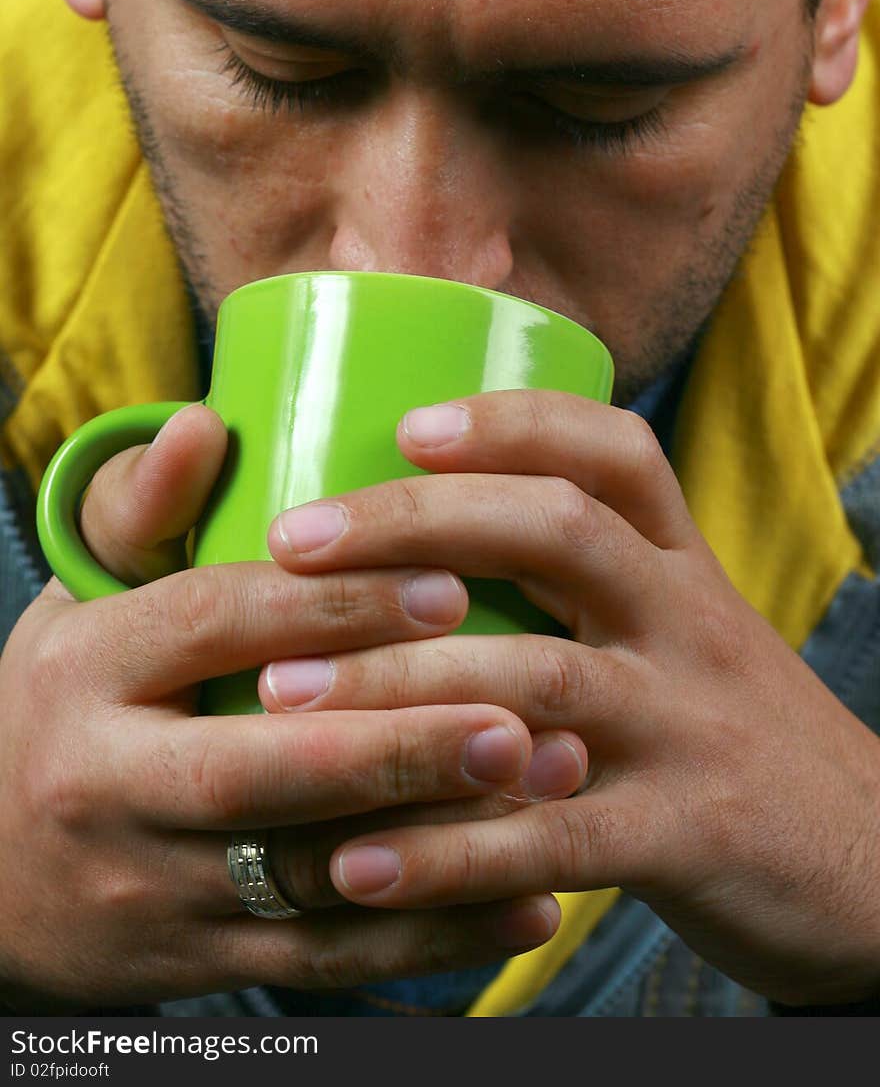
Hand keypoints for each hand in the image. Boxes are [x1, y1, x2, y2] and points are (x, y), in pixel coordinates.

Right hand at [0, 405, 583, 1010]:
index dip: (333, 605)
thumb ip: (139, 510)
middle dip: (399, 747)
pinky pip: (322, 961)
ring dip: (440, 847)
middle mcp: (109, 784)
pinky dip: (430, 942)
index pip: (214, 623)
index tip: (450, 585)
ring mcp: (149, 888)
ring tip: (547, 795)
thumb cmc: (63, 705)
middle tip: (520, 721)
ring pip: (306, 879)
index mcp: (89, 668)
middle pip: (263, 770)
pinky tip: (525, 907)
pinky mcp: (191, 966)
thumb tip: (203, 422)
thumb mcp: (78, 604)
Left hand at [264, 391, 879, 1006]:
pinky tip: (359, 858)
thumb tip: (425, 564)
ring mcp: (686, 726)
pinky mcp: (684, 834)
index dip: (509, 423)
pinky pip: (553, 834)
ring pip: (538, 678)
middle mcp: (686, 624)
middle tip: (290, 543)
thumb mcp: (686, 633)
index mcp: (681, 566)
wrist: (871, 860)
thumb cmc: (733, 731)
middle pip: (557, 532)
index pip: (610, 452)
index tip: (407, 425)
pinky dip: (449, 849)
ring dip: (398, 682)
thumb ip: (590, 591)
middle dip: (415, 523)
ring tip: (282, 695)